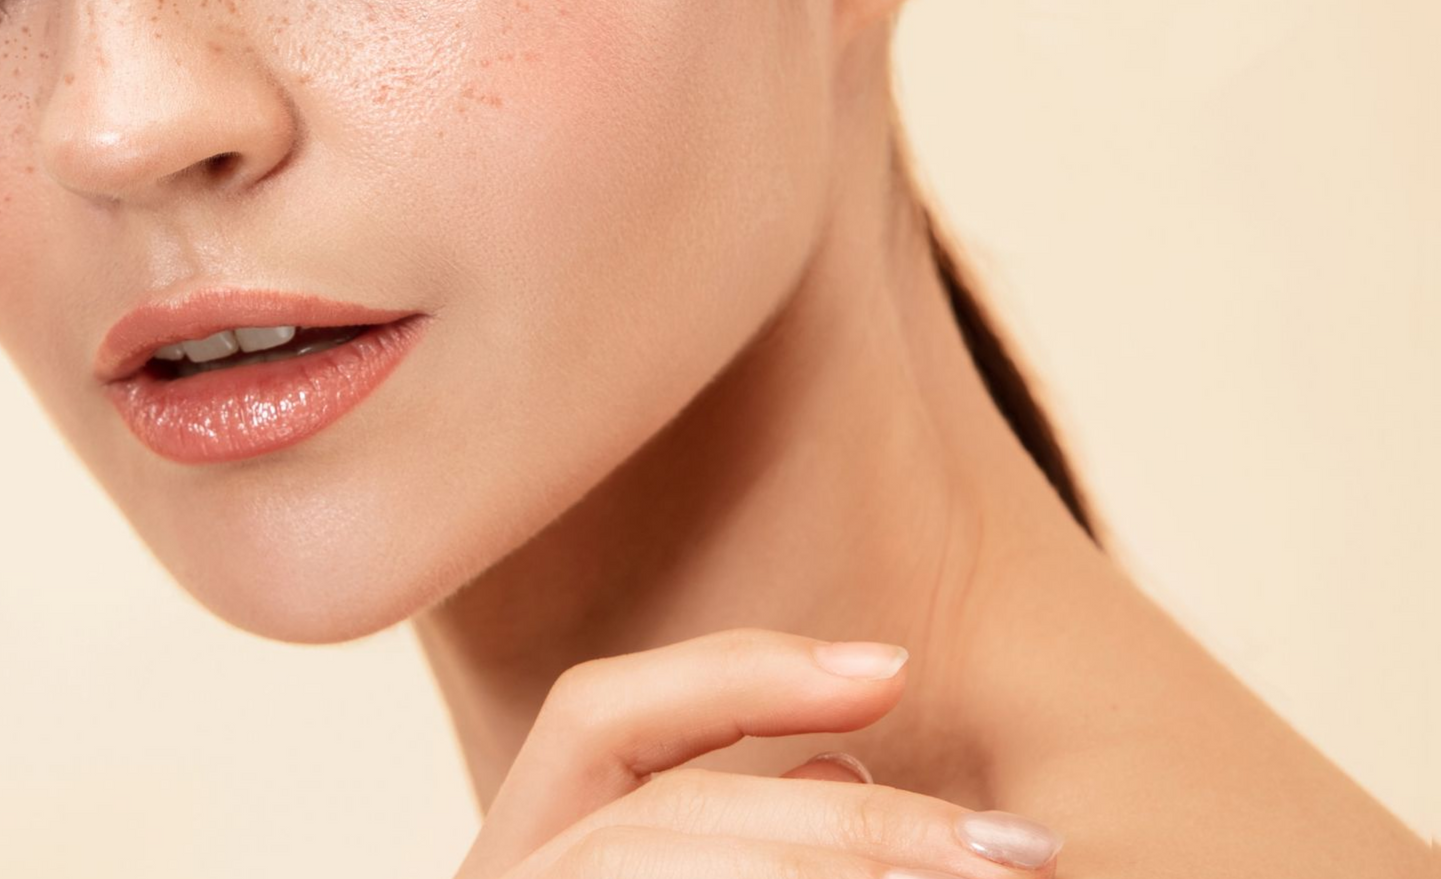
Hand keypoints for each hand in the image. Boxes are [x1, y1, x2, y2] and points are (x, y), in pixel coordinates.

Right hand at [454, 627, 1064, 878]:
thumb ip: (738, 853)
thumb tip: (841, 770)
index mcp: (518, 866)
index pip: (596, 719)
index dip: (736, 675)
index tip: (891, 668)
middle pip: (656, 818)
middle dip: (843, 824)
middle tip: (1007, 855)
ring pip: (650, 863)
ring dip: (828, 871)